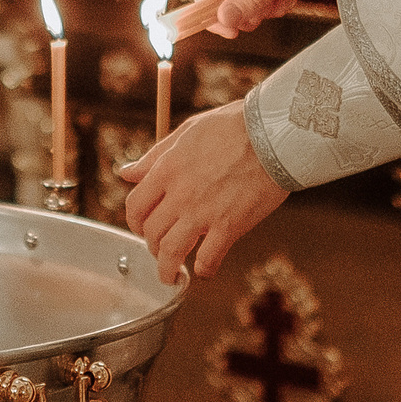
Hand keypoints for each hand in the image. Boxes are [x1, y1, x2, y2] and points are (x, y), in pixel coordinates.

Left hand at [122, 101, 286, 283]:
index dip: (135, 222)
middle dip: (151, 245)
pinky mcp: (229, 226)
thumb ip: (155, 156)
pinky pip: (208, 259)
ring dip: (167, 268)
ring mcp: (203, 213)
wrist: (274, 135)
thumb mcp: (187, 132)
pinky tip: (204, 269)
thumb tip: (126, 172)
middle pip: (151, 232)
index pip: (135, 206)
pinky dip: (203, 270)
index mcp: (167, 170)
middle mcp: (180, 194)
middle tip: (160, 249)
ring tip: (170, 275)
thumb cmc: (234, 126)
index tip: (142, 227)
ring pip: (171, 252)